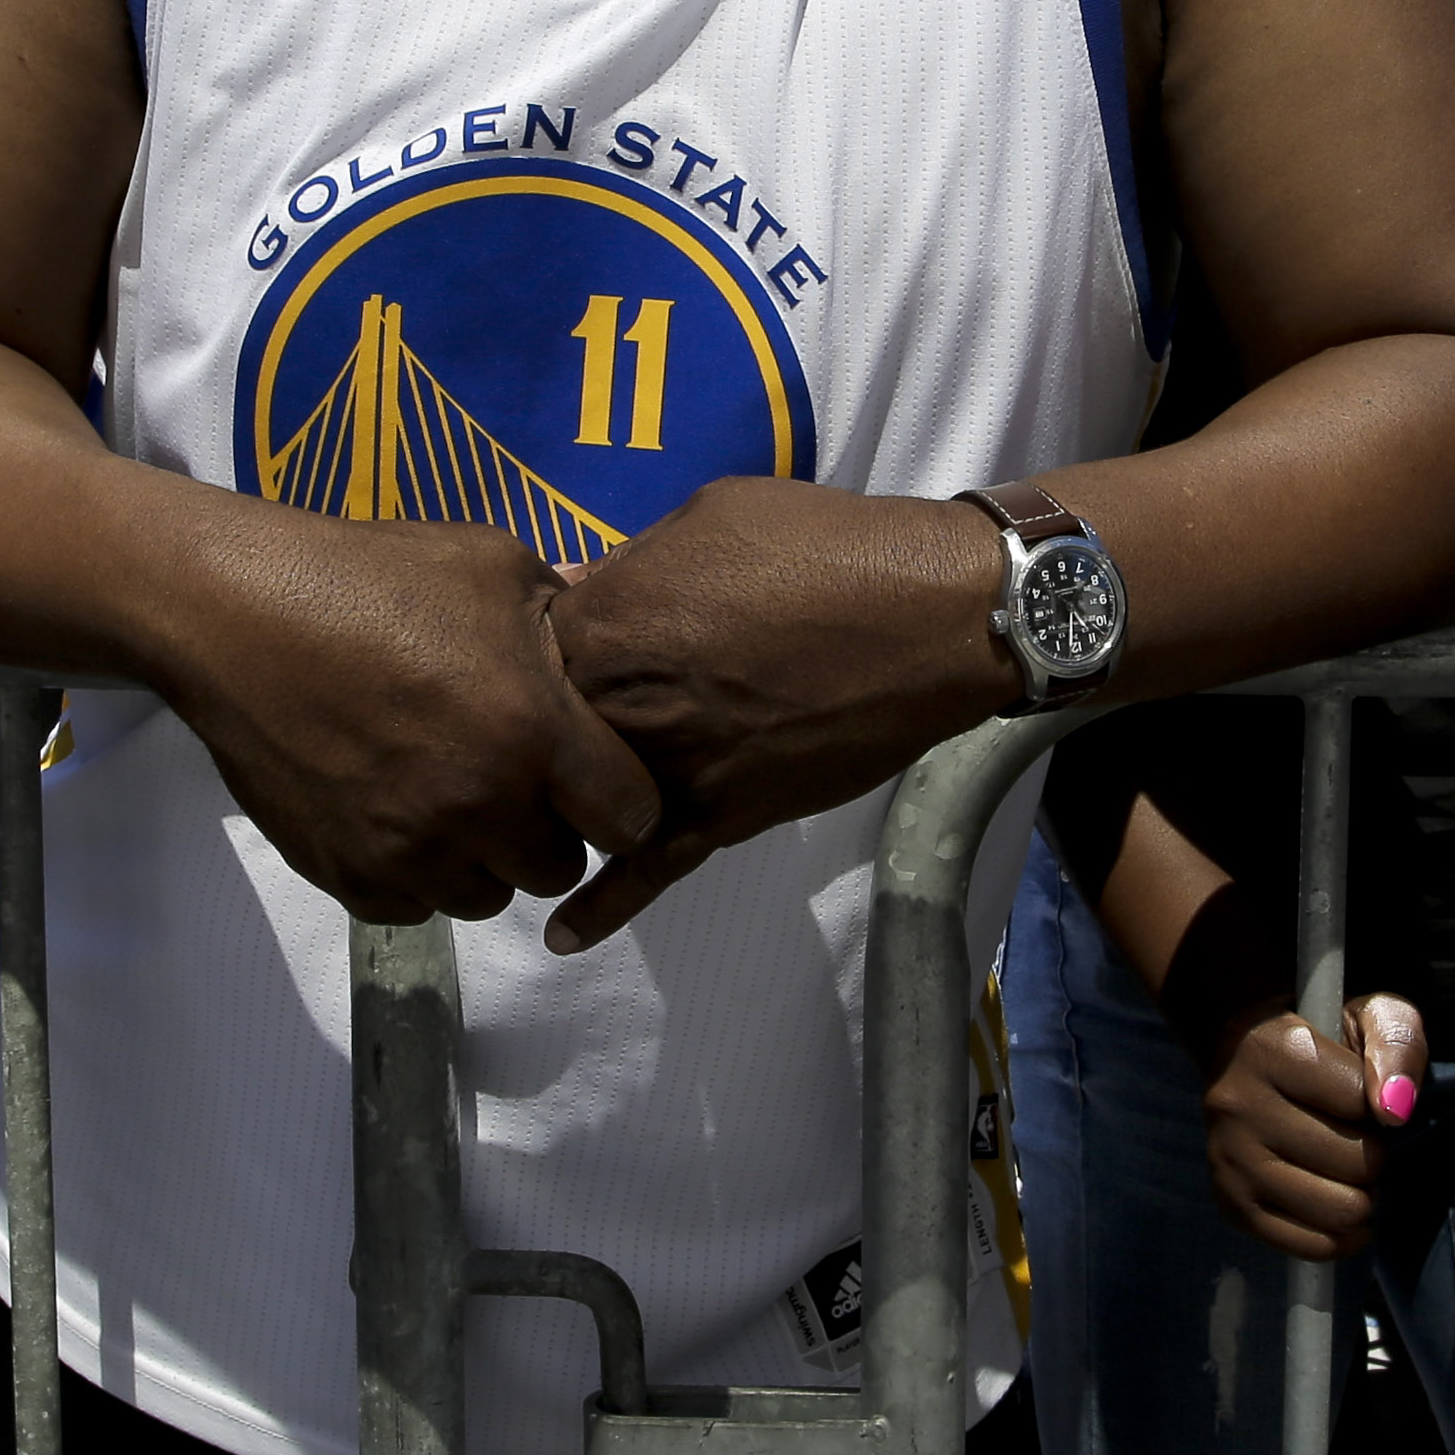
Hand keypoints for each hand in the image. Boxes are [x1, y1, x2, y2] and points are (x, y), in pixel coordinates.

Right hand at [147, 508, 660, 924]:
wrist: (237, 617)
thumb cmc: (371, 577)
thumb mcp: (491, 566)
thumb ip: (564, 613)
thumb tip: (608, 627)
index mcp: (535, 732)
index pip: (631, 820)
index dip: (621, 802)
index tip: (594, 779)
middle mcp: (483, 806)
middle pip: (557, 869)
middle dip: (547, 830)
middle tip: (508, 776)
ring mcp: (412, 850)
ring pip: (486, 896)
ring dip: (480, 857)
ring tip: (444, 790)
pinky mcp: (352, 876)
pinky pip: (415, 905)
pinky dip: (414, 871)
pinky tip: (393, 807)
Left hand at [539, 478, 1017, 948]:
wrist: (930, 617)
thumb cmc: (825, 546)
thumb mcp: (710, 518)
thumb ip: (631, 562)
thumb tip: (576, 586)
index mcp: (609, 618)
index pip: (524, 650)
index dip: (531, 650)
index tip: (553, 649)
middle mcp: (626, 701)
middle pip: (544, 730)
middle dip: (545, 725)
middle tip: (566, 716)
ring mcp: (675, 766)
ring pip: (587, 800)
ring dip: (566, 803)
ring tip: (540, 810)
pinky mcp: (725, 816)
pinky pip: (650, 871)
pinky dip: (605, 907)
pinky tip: (560, 936)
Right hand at [1198, 991, 1425, 1260]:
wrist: (1251, 1058)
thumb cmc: (1327, 1040)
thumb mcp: (1371, 1017)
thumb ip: (1396, 1045)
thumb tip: (1394, 1111)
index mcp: (1270, 1050)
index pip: (1361, 1102)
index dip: (1378, 1102)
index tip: (1358, 1092)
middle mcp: (1236, 1104)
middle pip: (1355, 1162)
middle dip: (1373, 1154)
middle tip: (1356, 1136)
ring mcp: (1227, 1159)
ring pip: (1338, 1209)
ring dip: (1361, 1196)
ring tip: (1347, 1171)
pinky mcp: (1230, 1203)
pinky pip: (1309, 1247)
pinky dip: (1340, 1237)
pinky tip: (1339, 1208)